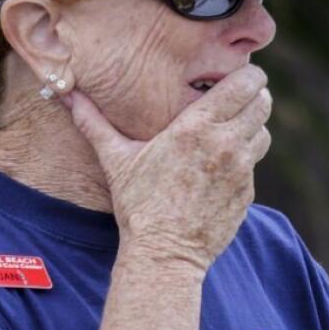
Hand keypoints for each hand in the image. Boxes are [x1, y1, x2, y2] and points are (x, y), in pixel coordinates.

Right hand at [65, 65, 271, 271]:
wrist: (164, 254)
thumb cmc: (137, 205)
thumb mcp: (115, 160)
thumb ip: (93, 123)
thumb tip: (66, 95)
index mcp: (196, 127)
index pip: (246, 83)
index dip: (246, 75)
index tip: (231, 78)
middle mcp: (225, 144)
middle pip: (262, 101)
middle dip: (251, 96)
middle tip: (233, 99)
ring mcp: (240, 170)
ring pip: (262, 131)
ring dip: (250, 127)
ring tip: (227, 131)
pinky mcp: (246, 193)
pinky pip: (254, 164)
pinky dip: (242, 159)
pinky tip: (217, 167)